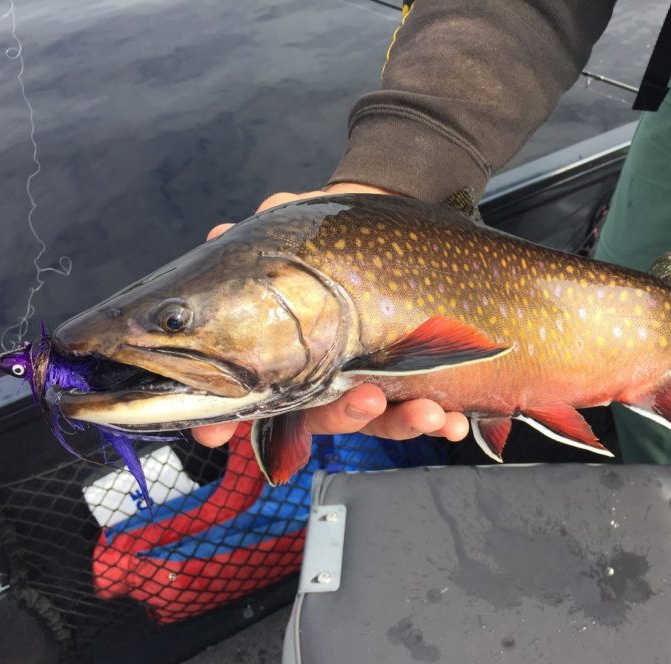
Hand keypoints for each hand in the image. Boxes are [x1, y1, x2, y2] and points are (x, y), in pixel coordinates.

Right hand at [192, 183, 469, 447]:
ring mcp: (368, 386)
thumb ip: (264, 238)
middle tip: (367, 400)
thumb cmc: (333, 238)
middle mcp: (323, 381)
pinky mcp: (410, 383)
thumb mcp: (298, 231)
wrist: (393, 223)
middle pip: (323, 416)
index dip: (223, 421)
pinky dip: (441, 421)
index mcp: (285, 358)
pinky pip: (422, 411)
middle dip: (346, 415)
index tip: (215, 433)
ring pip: (378, 420)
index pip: (246, 396)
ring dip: (403, 423)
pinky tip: (454, 423)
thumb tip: (217, 236)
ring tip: (430, 413)